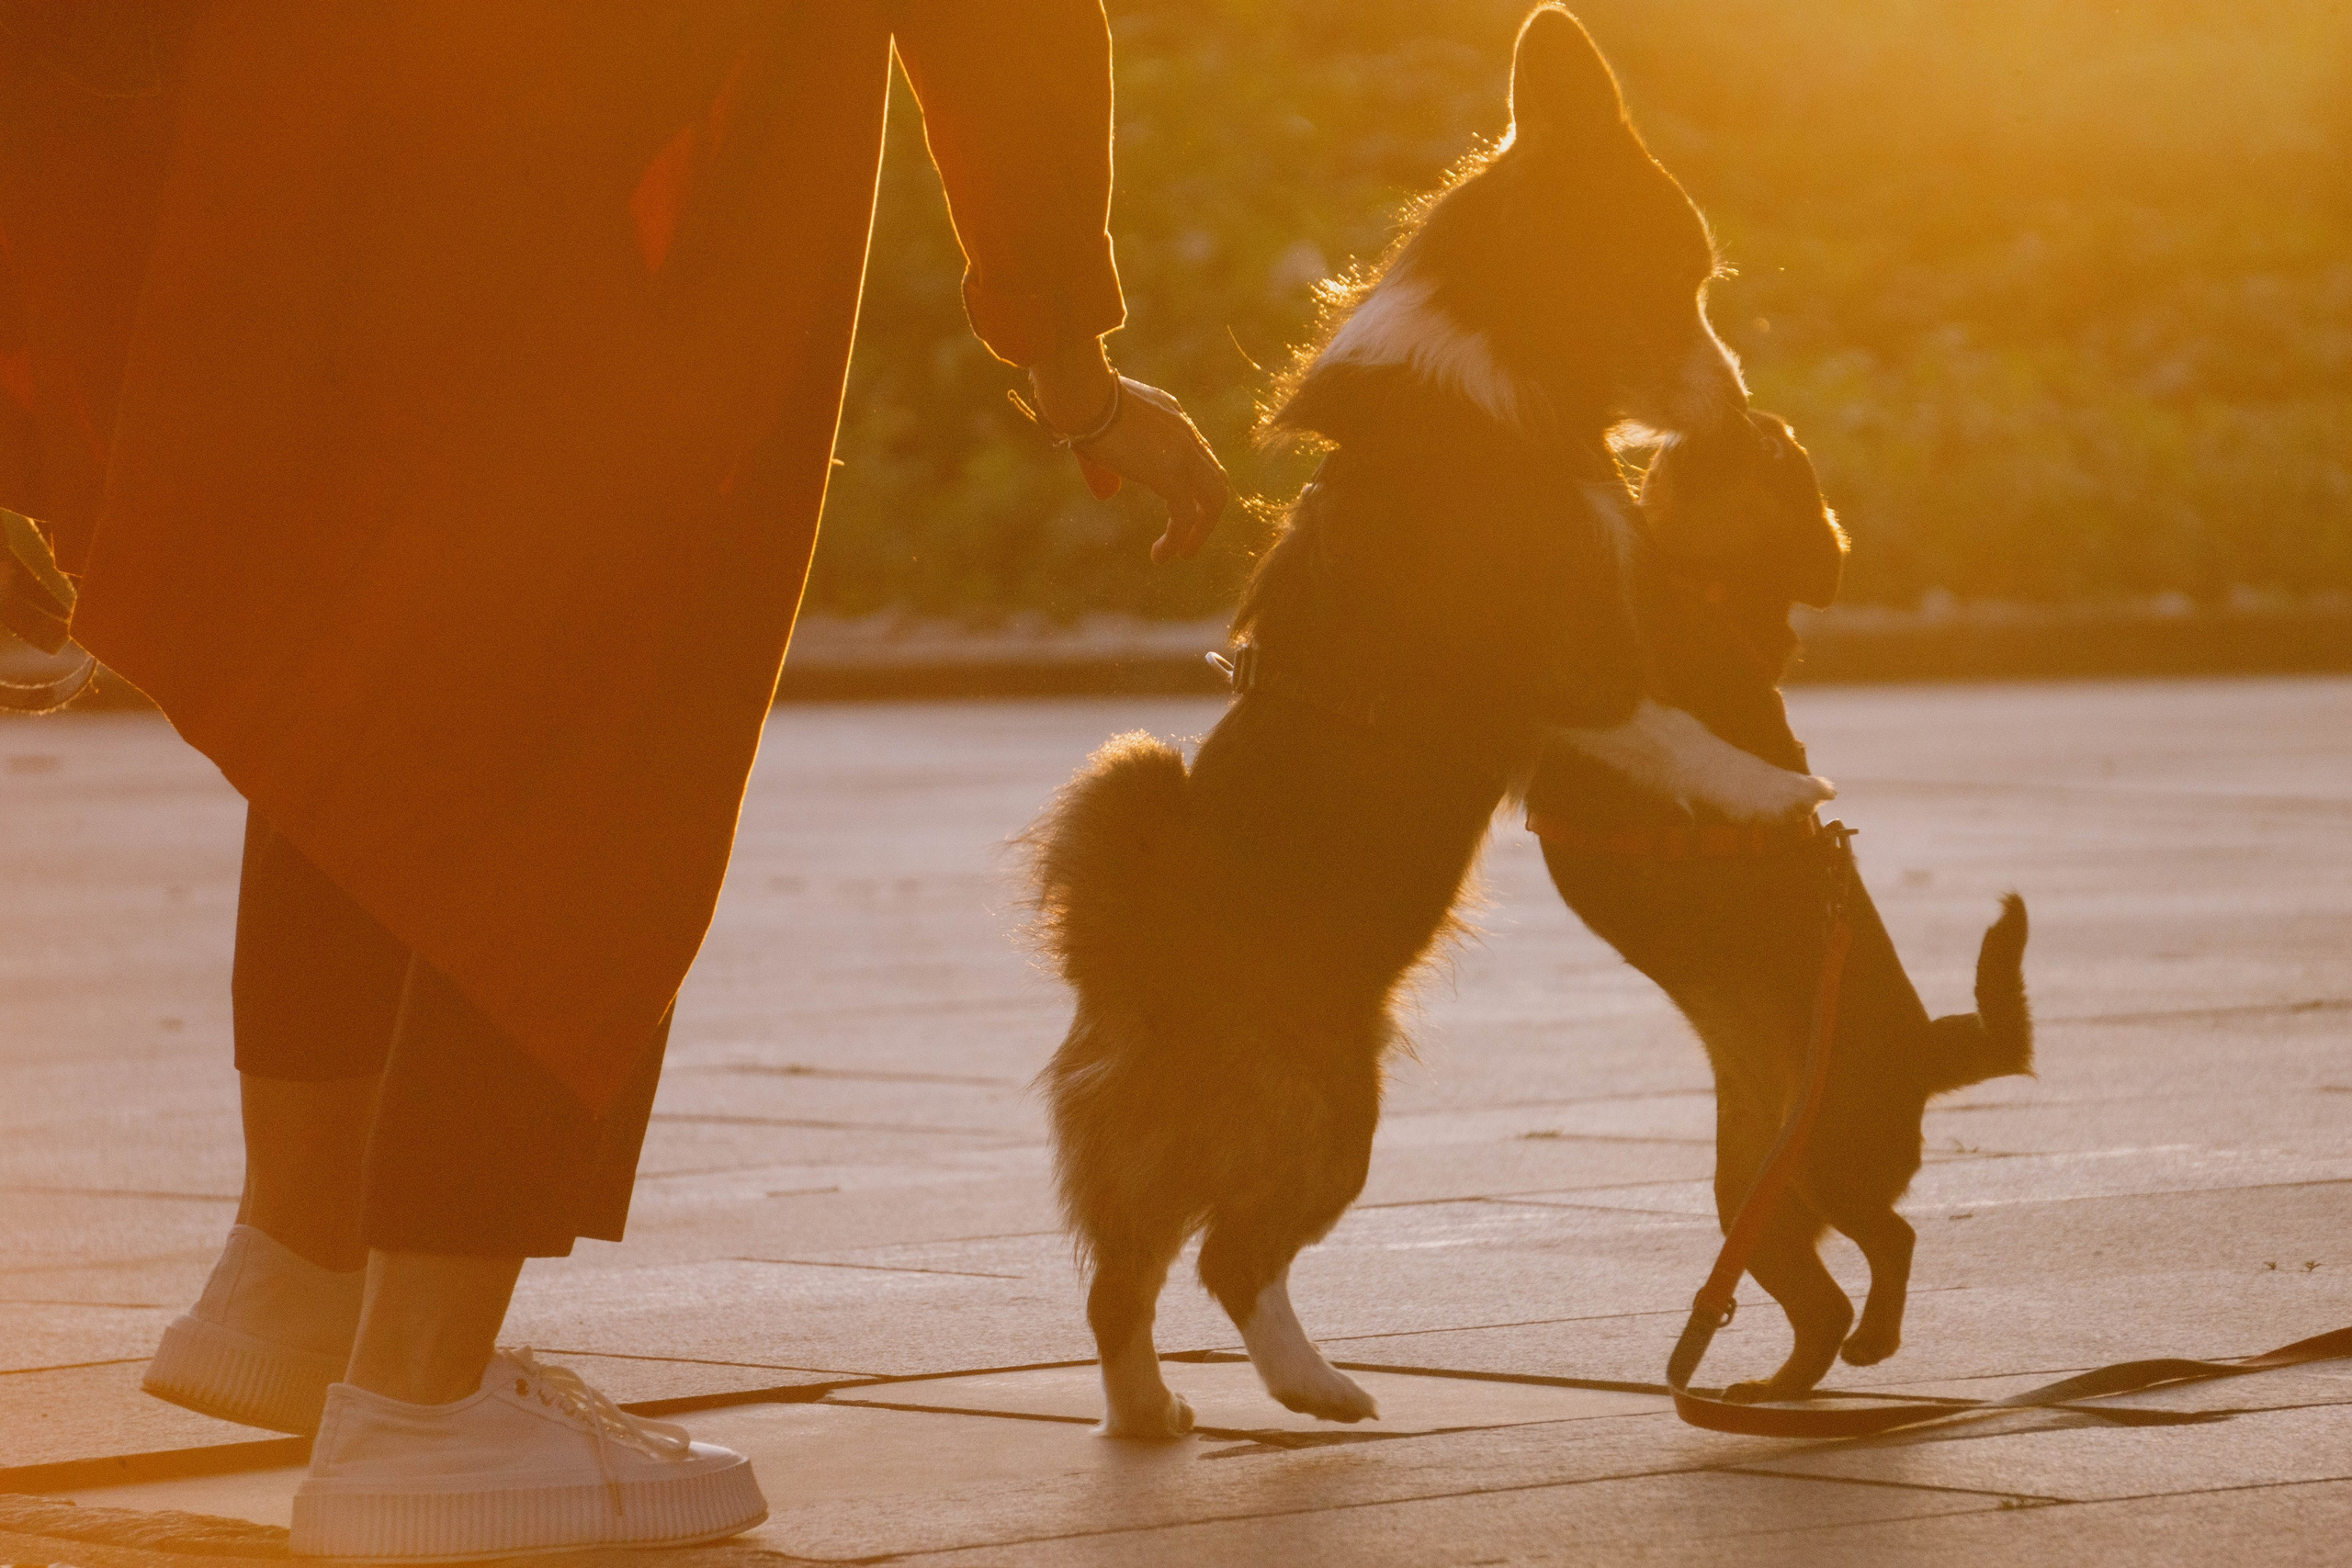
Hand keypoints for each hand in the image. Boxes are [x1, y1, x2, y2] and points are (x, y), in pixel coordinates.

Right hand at [1028, 341, 1229, 563]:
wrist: (1084, 394)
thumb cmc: (1078, 406)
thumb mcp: (1099, 435)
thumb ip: (1108, 466)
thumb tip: (1107, 494)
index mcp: (1172, 416)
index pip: (1198, 453)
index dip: (1191, 483)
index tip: (1178, 505)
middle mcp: (1184, 432)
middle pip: (1215, 477)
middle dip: (1206, 511)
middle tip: (1189, 536)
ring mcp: (1183, 452)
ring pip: (1214, 499)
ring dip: (1201, 531)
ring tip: (1182, 553)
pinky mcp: (1171, 474)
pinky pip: (1186, 517)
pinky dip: (1178, 541)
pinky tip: (1160, 557)